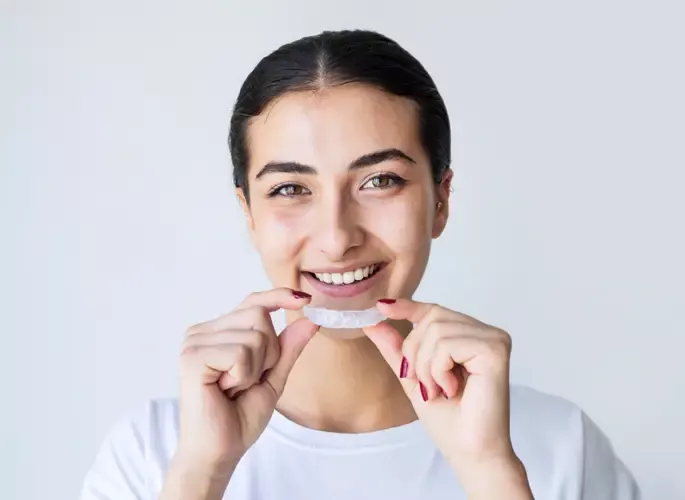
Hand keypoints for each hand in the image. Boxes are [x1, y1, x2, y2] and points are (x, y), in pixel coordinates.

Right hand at [174, 288, 317, 472]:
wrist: (219, 451)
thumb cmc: (239, 417)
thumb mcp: (273, 378)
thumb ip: (288, 348)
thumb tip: (310, 319)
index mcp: (219, 332)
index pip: (253, 302)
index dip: (278, 296)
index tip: (305, 299)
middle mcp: (203, 331)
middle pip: (259, 315)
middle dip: (269, 353)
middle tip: (247, 381)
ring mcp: (195, 341)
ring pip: (254, 335)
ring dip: (255, 369)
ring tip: (234, 388)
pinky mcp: (192, 356)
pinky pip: (241, 352)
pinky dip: (244, 375)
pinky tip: (226, 390)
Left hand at [364, 299, 532, 497]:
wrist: (469, 453)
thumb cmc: (448, 421)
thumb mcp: (413, 378)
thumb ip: (397, 349)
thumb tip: (373, 321)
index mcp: (470, 337)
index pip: (435, 311)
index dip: (408, 307)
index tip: (381, 307)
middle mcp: (485, 333)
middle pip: (432, 317)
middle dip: (416, 352)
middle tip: (426, 385)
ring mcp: (494, 338)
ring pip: (436, 329)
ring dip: (427, 366)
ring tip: (440, 390)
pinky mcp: (495, 349)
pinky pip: (448, 344)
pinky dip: (439, 369)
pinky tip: (452, 389)